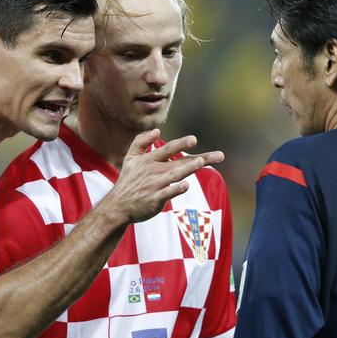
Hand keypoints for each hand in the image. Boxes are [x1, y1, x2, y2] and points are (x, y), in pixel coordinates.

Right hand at [100, 129, 223, 223]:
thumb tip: (157, 131)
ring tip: (202, 163)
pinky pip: (168, 193)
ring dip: (188, 168)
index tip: (194, 140)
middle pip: (179, 162)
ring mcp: (154, 185)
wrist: (118, 206)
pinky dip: (176, 189)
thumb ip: (141, 142)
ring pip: (174, 175)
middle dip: (199, 158)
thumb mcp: (130, 158)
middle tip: (218, 156)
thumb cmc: (128, 181)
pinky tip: (185, 185)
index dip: (181, 144)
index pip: (168, 149)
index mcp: (148, 160)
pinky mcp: (155, 199)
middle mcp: (153, 171)